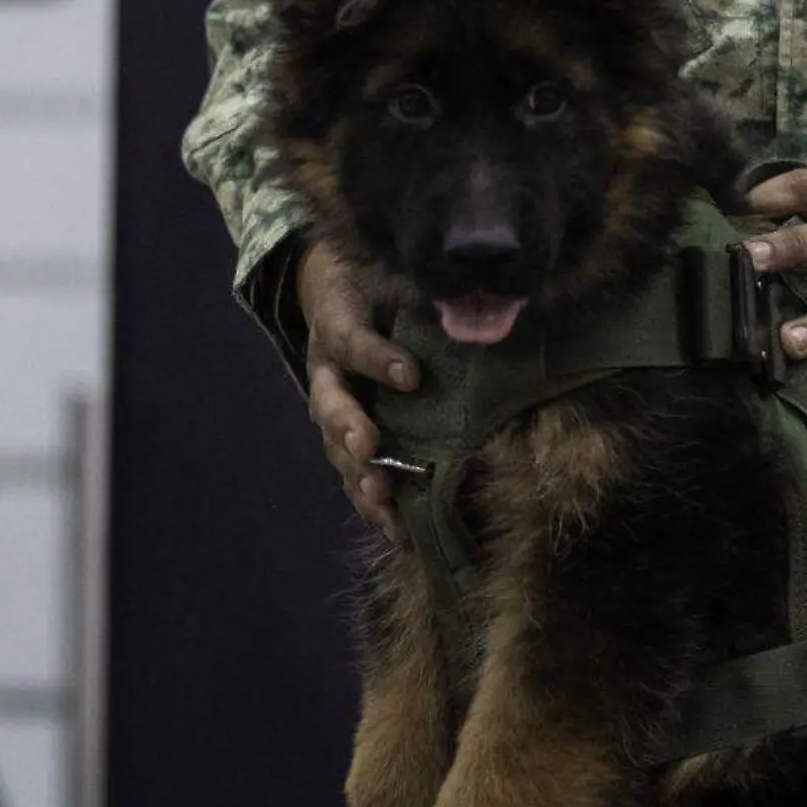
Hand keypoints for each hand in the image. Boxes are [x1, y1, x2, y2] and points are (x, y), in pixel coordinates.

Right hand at [298, 242, 419, 532]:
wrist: (338, 292)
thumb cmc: (376, 284)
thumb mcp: (391, 277)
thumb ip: (424, 295)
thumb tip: (479, 309)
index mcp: (335, 327)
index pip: (350, 341)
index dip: (376, 359)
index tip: (412, 375)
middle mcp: (327, 374)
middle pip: (329, 405)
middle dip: (350, 430)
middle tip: (369, 448)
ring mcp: (333, 412)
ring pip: (337, 448)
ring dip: (358, 474)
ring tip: (380, 494)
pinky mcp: (348, 442)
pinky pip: (355, 475)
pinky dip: (373, 504)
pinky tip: (396, 529)